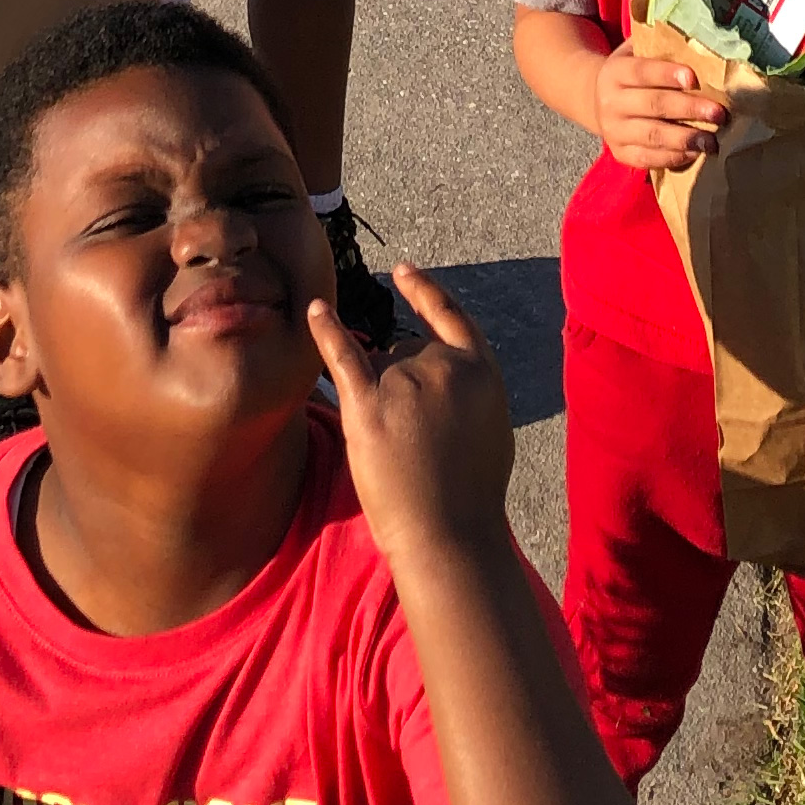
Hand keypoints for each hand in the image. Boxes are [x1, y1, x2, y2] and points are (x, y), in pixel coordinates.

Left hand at [309, 262, 512, 565]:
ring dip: (378, 395)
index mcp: (480, 368)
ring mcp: (404, 382)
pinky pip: (342, 355)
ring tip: (396, 449)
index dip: (425, 291)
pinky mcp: (367, 405)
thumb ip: (470, 388)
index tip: (405, 270)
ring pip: (377, 368)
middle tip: (413, 440)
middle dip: (401, 383)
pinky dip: (325, 330)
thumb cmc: (472, 492)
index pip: (449, 316)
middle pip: (405, 350)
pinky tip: (313, 308)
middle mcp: (442, 365)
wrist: (449, 533)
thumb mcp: (492, 425)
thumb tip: (447, 372)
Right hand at [596, 39, 724, 176]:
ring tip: (712, 140)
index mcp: (615, 72)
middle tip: (718, 113)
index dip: (667, 74)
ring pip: (652, 135)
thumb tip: (701, 43)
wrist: (595, 99)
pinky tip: (695, 153)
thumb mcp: (635, 53)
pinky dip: (673, 157)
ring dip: (685, 138)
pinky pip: (648, 159)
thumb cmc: (632, 72)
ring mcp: (613, 130)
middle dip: (688, 108)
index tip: (693, 78)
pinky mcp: (620, 153)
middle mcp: (610, 102)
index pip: (642, 71)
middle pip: (653, 105)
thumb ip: (660, 48)